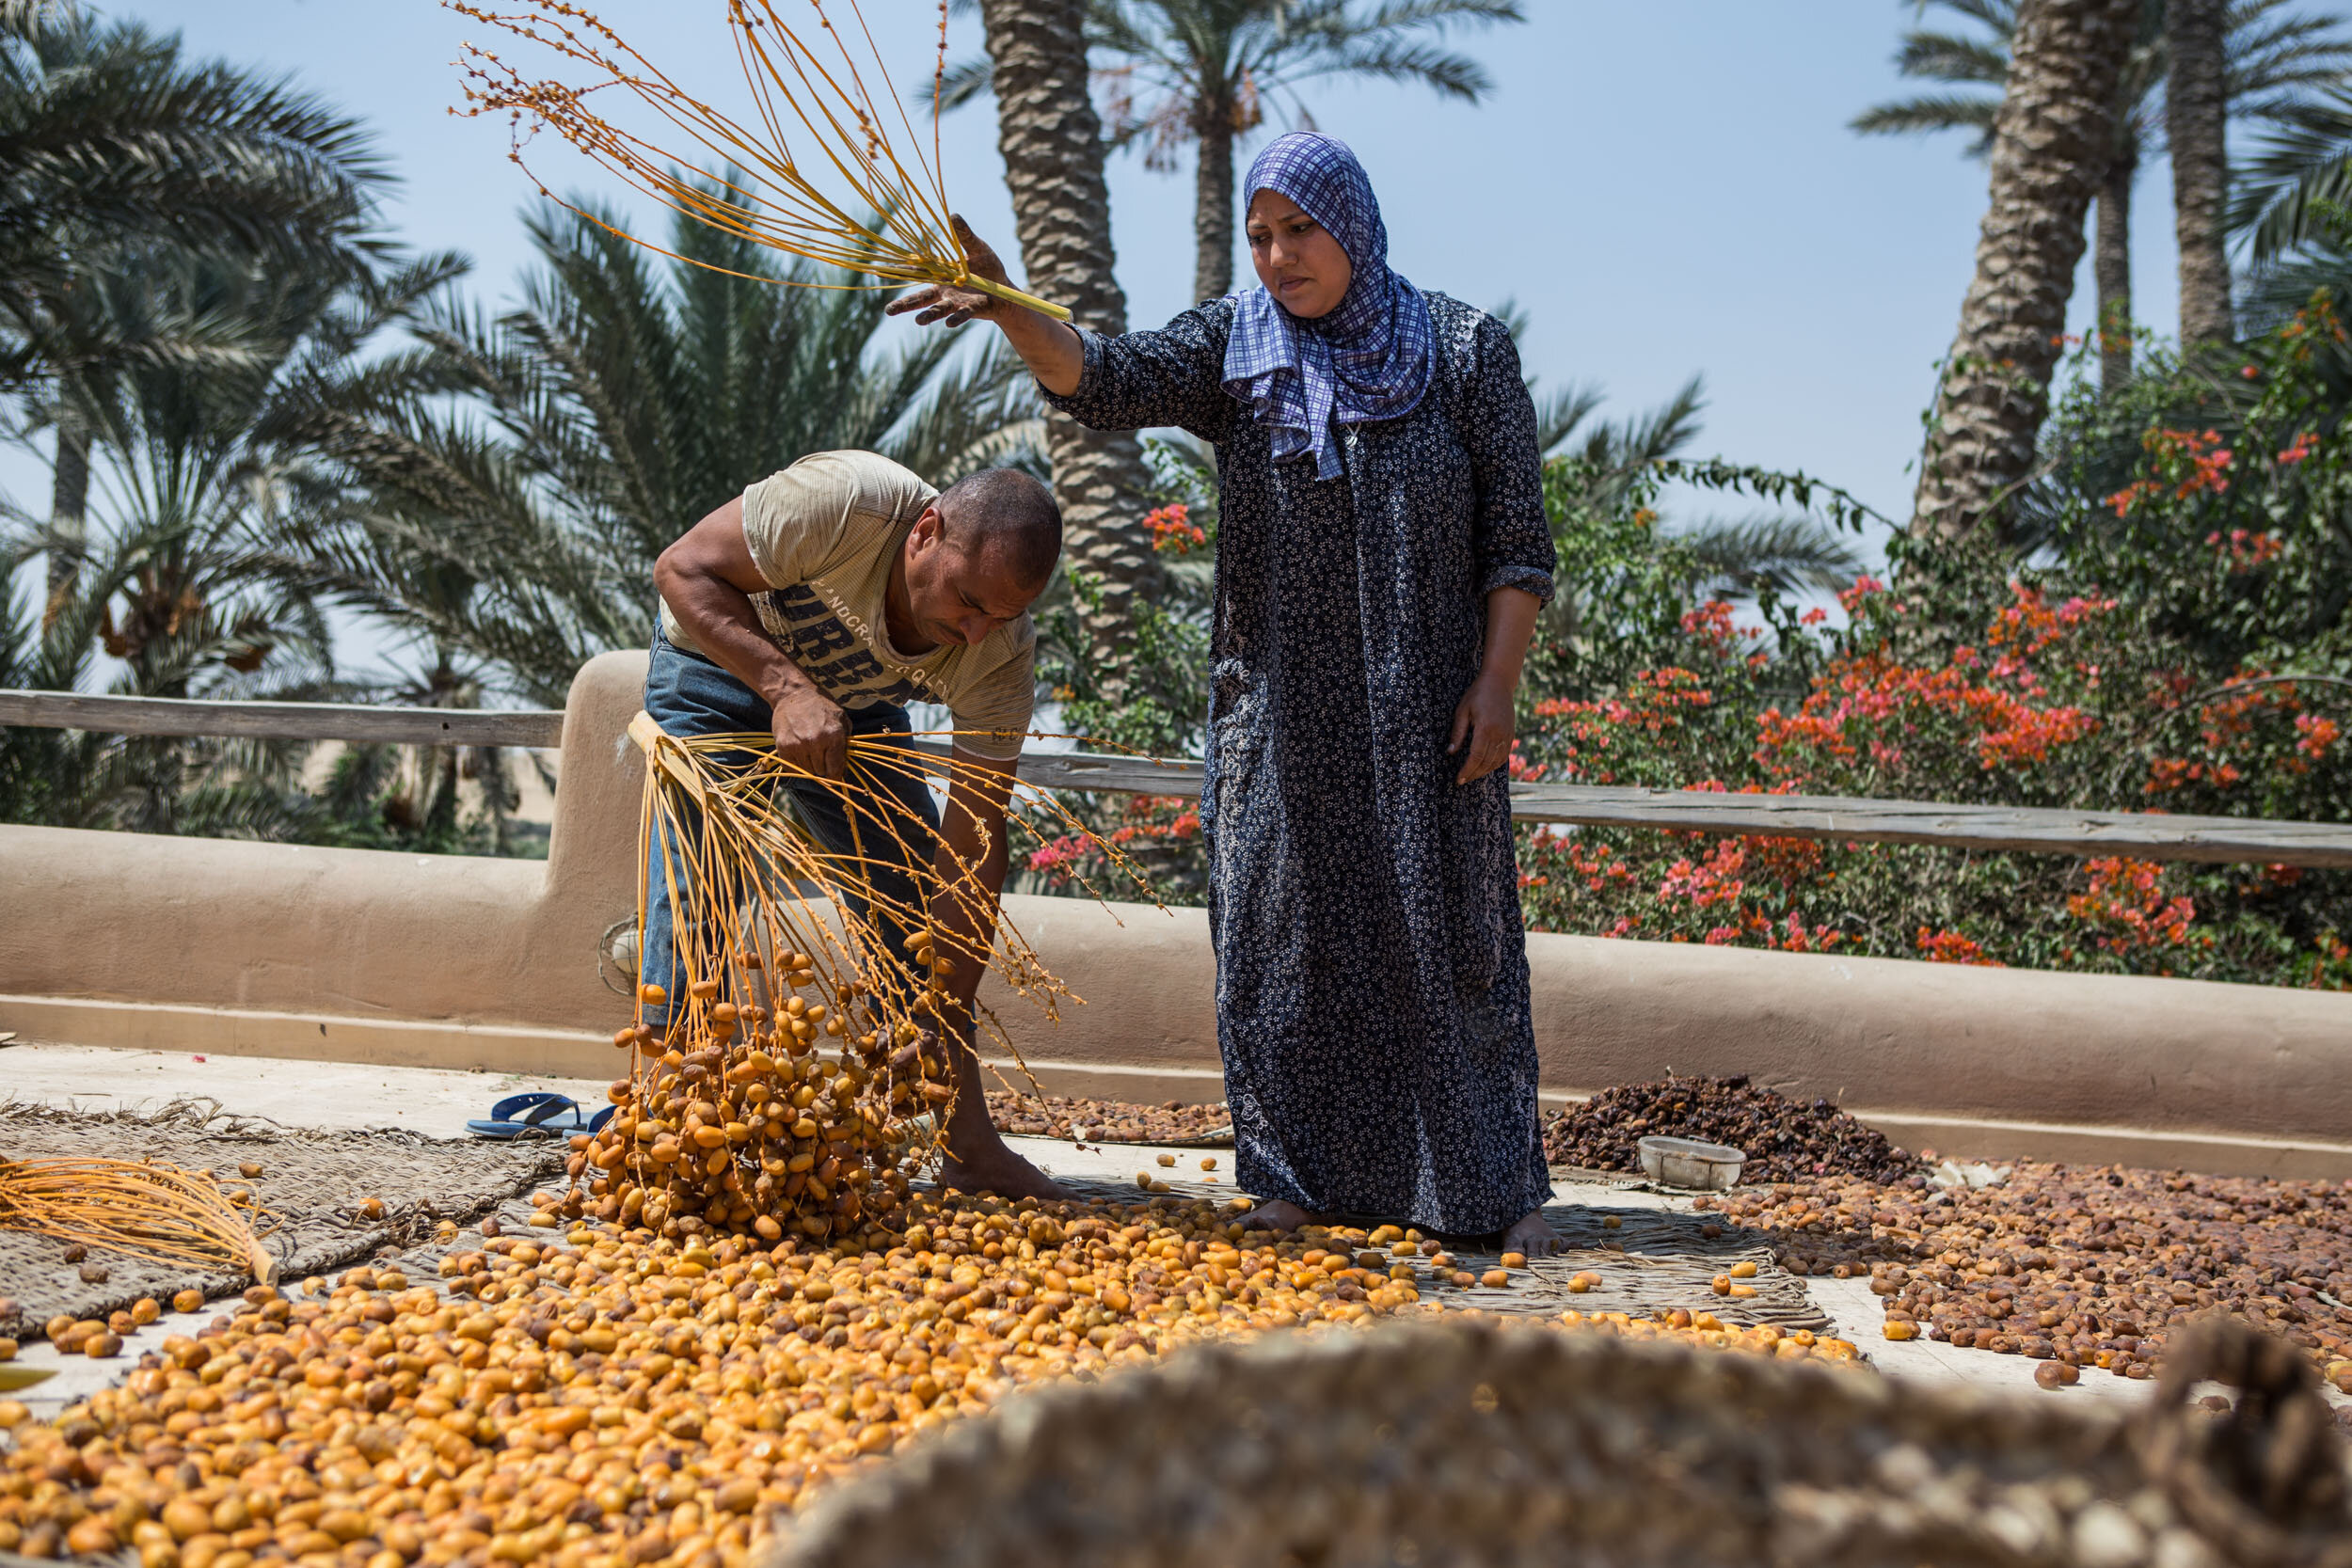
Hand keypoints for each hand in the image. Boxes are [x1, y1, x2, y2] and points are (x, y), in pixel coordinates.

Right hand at [771, 686, 847, 779]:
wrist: (794, 694)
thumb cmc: (821, 706)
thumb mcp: (841, 719)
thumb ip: (846, 743)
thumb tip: (845, 768)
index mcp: (834, 735)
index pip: (836, 769)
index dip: (836, 774)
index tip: (835, 773)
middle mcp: (816, 742)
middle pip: (821, 772)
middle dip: (823, 766)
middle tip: (820, 753)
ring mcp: (798, 745)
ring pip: (806, 771)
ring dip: (809, 765)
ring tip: (808, 749)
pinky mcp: (783, 747)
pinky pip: (790, 768)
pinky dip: (795, 765)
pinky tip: (798, 752)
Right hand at [885, 215, 1012, 327]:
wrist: (1006, 291)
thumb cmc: (989, 268)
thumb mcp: (978, 248)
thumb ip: (965, 236)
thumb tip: (953, 215)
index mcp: (942, 274)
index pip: (918, 271)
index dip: (901, 271)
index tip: (880, 271)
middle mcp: (944, 291)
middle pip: (921, 298)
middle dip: (905, 304)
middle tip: (888, 311)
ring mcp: (956, 302)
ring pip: (938, 310)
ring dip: (928, 316)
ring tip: (918, 321)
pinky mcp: (971, 310)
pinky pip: (962, 315)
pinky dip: (956, 319)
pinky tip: (948, 324)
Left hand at [1447, 671, 1515, 785]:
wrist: (1499, 682)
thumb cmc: (1477, 694)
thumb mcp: (1462, 711)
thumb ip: (1457, 733)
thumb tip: (1450, 753)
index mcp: (1486, 728)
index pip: (1476, 757)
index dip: (1467, 770)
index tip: (1458, 779)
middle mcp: (1499, 734)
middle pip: (1486, 762)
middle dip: (1473, 774)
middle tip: (1462, 781)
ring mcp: (1507, 735)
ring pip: (1496, 762)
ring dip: (1483, 772)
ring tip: (1471, 776)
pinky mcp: (1511, 735)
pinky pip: (1504, 756)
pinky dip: (1494, 765)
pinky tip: (1484, 767)